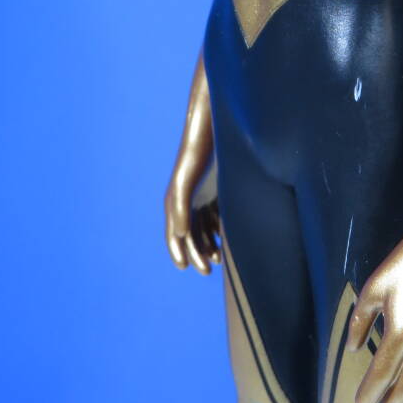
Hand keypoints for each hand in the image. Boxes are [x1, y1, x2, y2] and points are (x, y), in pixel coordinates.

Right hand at [164, 154, 220, 275]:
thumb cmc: (195, 158)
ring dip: (209, 244)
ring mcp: (202, 196)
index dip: (178, 252)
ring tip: (219, 259)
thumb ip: (181, 209)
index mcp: (175, 203)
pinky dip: (220, 230)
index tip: (185, 268)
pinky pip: (216, 216)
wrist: (210, 132)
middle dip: (197, 253)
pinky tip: (228, 240)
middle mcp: (187, 202)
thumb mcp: (185, 184)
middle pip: (191, 235)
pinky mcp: (216, 190)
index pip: (175, 235)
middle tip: (207, 270)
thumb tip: (181, 235)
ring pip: (204, 228)